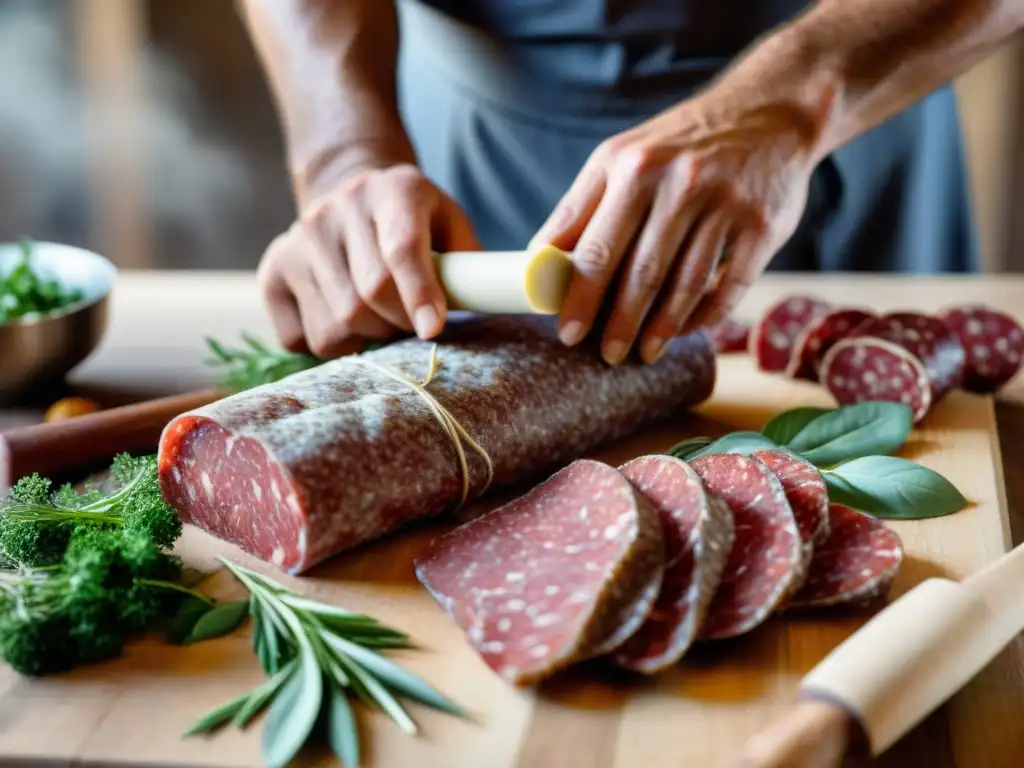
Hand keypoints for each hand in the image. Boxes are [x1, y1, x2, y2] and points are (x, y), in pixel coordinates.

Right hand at [257, 164, 480, 357]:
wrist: (351, 194)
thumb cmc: (414, 222)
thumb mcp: (449, 225)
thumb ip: (466, 265)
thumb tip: (476, 307)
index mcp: (394, 190)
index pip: (402, 248)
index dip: (420, 294)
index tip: (432, 330)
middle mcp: (336, 209)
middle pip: (368, 296)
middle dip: (398, 326)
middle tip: (412, 325)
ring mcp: (298, 240)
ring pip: (335, 325)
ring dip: (366, 339)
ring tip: (380, 320)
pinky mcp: (272, 271)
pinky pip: (300, 338)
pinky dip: (331, 345)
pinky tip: (345, 319)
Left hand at [532, 88, 821, 364]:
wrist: (768, 110)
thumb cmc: (678, 144)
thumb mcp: (623, 157)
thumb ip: (581, 206)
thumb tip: (538, 260)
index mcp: (632, 167)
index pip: (596, 246)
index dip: (579, 296)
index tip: (567, 332)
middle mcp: (678, 182)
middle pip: (640, 270)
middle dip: (619, 322)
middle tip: (605, 354)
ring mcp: (724, 203)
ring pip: (685, 283)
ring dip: (661, 327)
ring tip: (642, 352)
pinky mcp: (763, 224)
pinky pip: (730, 284)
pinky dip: (705, 314)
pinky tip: (685, 329)